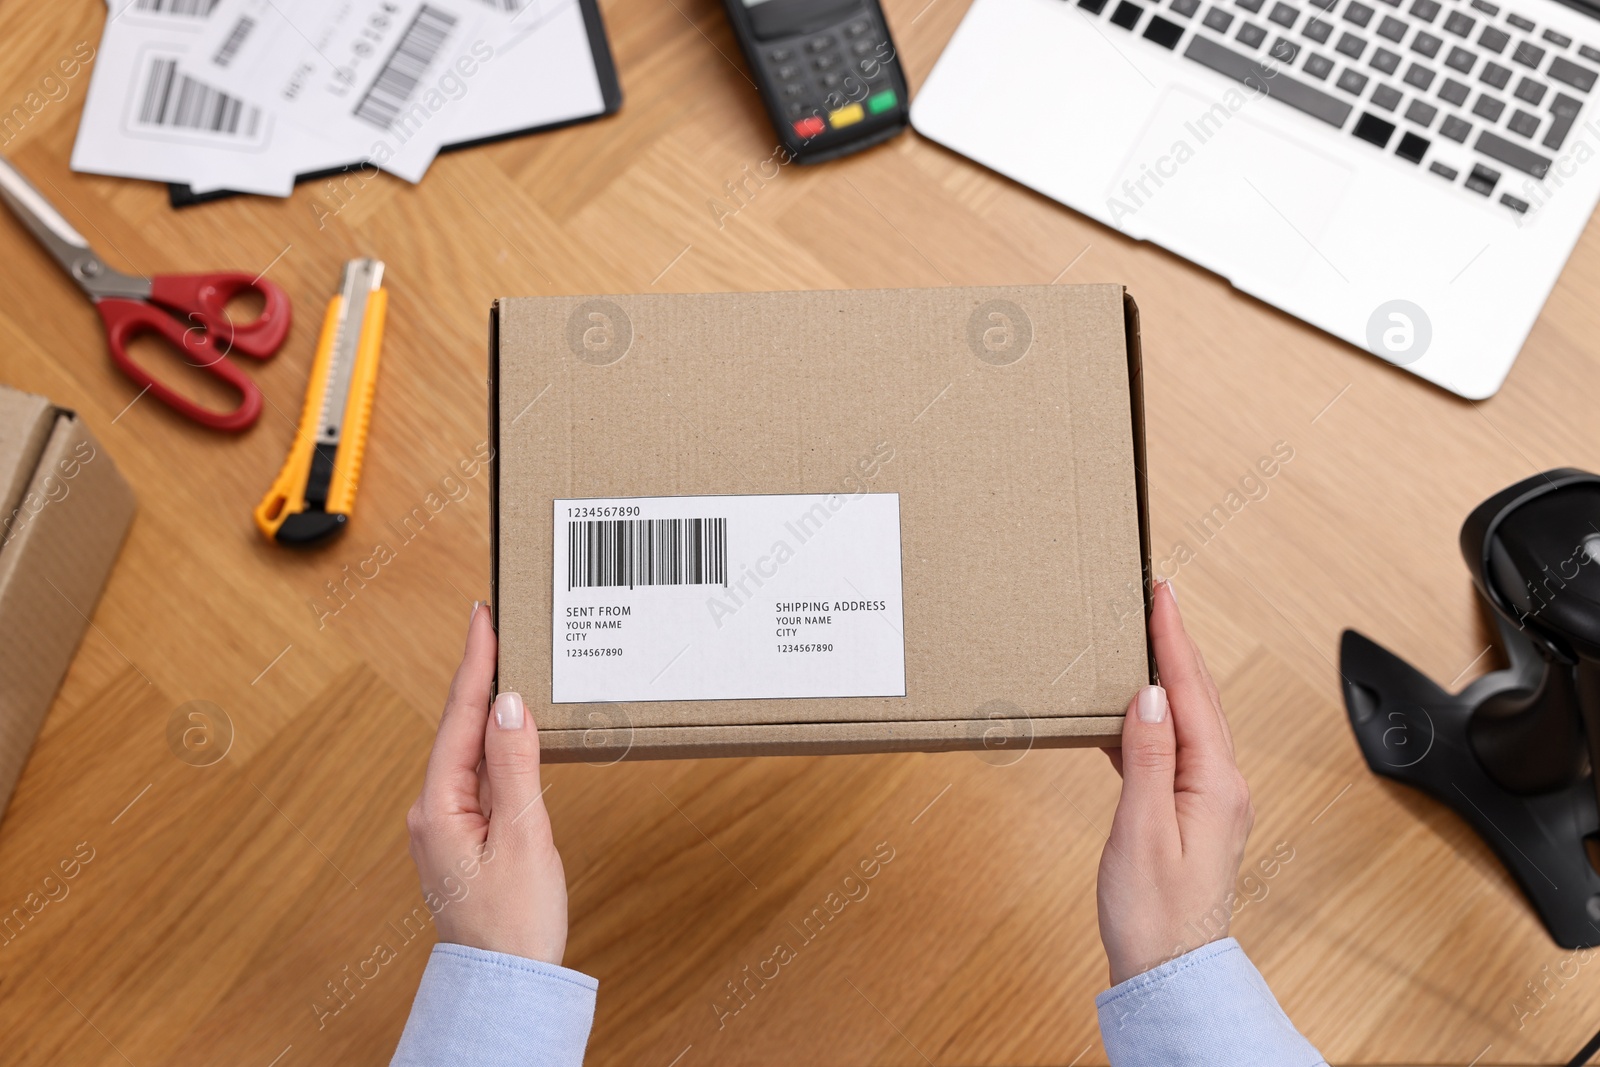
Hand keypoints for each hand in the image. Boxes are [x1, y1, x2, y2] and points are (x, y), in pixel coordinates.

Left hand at [405, 602, 568, 963]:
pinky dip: (495, 743)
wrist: (506, 984)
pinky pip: (478, 774)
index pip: (459, 717)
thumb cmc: (515, 924)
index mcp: (439, 807)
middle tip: (499, 625)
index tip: (483, 616)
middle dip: (479, 674)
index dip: (475, 663)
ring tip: (507, 662)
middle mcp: (432, 811)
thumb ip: (515, 767)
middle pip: (458, 727)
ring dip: (487, 706)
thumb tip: (507, 704)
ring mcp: (446, 825)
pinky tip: (510, 729)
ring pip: (468, 749)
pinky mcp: (464, 837)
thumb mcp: (524, 838)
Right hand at [1096, 580, 1253, 985]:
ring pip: (1189, 720)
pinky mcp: (1192, 813)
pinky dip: (1153, 718)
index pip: (1191, 692)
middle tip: (1156, 598)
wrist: (1169, 974)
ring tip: (1144, 639)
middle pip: (1200, 698)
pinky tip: (1129, 711)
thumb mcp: (1141, 829)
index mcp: (1215, 782)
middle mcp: (1222, 784)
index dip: (1173, 639)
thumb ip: (1145, 756)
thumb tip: (1150, 694)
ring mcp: (1210, 799)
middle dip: (1176, 645)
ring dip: (1167, 677)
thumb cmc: (1154, 913)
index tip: (1160, 593)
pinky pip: (1175, 747)